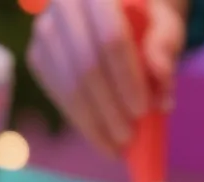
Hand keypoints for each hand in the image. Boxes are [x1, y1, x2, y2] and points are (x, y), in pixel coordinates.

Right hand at [27, 0, 183, 154]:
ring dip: (92, 121)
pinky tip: (98, 134)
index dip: (127, 78)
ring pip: (67, 84)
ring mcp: (44, 30)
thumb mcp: (165, 23)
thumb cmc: (146, 18)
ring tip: (115, 145)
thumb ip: (166, 44)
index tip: (143, 111)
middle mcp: (64, 5)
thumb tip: (161, 77)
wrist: (116, 9)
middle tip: (127, 138)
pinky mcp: (36, 54)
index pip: (111, 39)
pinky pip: (56, 93)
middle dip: (107, 108)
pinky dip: (78, 118)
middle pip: (85, 66)